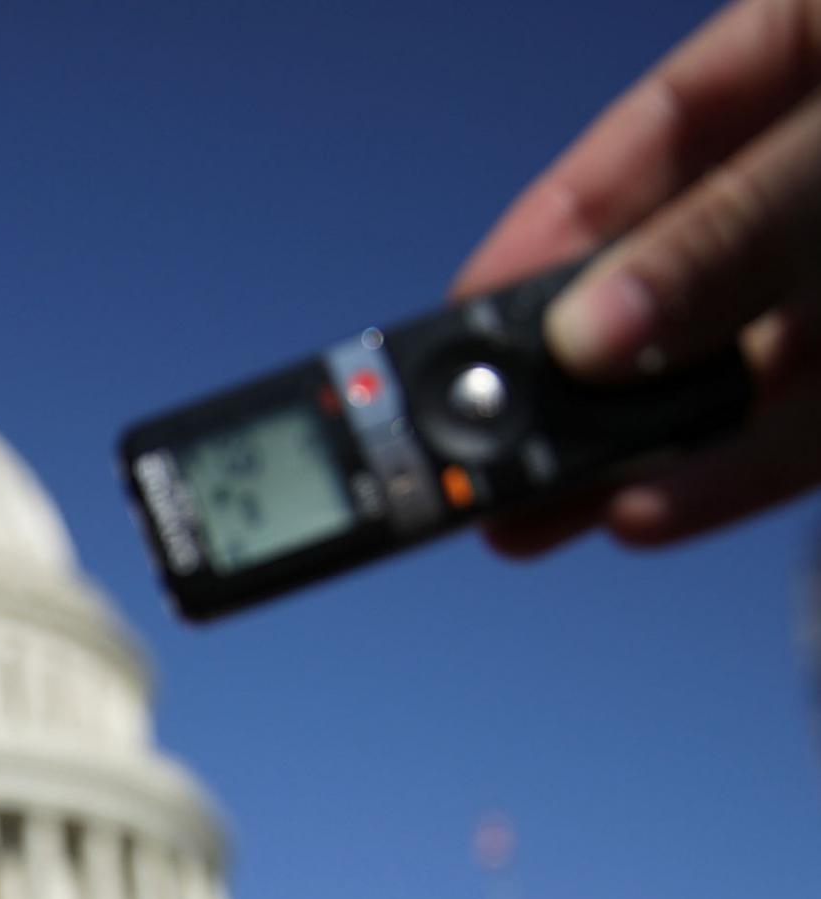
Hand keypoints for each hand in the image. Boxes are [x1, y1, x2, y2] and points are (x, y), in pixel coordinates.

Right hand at [454, 0, 820, 548]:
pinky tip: (655, 510)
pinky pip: (814, 424)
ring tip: (535, 511)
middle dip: (568, 370)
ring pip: (737, 366)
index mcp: (814, 51)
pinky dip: (736, 474)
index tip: (451, 324)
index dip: (546, 237)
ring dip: (631, 448)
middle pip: (674, 277)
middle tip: (466, 453)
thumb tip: (589, 336)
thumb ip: (737, 229)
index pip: (655, 143)